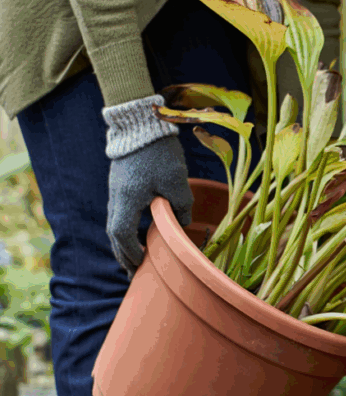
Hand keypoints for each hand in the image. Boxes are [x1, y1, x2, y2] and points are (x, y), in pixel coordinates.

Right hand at [106, 135, 193, 277]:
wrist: (141, 123)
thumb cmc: (159, 152)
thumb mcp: (177, 182)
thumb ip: (181, 207)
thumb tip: (183, 225)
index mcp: (127, 200)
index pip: (123, 235)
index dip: (131, 253)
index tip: (142, 264)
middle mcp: (116, 198)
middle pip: (114, 234)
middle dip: (124, 255)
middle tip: (134, 272)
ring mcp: (116, 190)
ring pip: (115, 224)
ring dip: (123, 243)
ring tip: (135, 258)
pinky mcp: (120, 183)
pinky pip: (119, 213)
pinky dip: (125, 229)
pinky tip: (137, 233)